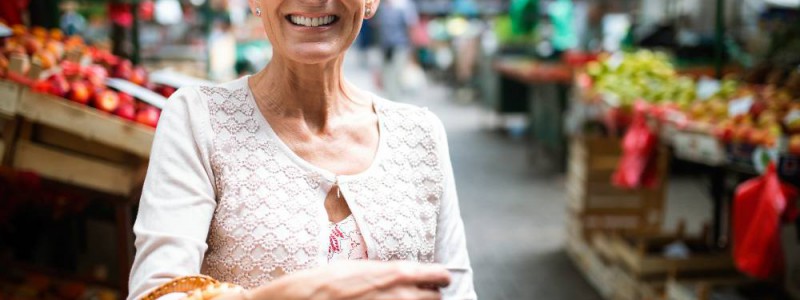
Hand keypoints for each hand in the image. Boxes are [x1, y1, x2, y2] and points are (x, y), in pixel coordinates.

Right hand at [246, 260, 450, 299]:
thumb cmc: (324, 284)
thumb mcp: (360, 269)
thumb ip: (387, 273)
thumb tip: (405, 277)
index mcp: (397, 274)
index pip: (440, 276)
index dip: (438, 279)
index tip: (436, 281)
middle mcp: (402, 296)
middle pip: (435, 299)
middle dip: (426, 297)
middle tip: (414, 296)